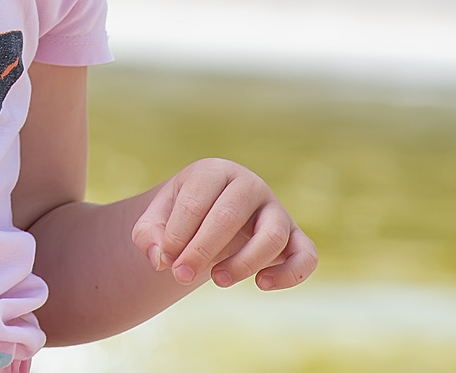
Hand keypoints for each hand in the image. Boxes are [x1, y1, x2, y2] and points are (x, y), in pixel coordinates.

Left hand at [130, 158, 317, 291]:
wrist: (210, 220)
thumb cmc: (182, 218)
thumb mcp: (156, 220)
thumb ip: (148, 235)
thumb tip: (158, 257)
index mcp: (214, 171)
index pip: (196, 200)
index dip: (177, 234)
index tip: (164, 261)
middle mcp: (249, 185)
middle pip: (230, 215)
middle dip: (202, 249)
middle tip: (180, 276)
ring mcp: (276, 210)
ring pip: (272, 234)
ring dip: (244, 262)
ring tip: (216, 280)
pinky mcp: (295, 237)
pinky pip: (306, 255)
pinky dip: (290, 273)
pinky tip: (261, 285)